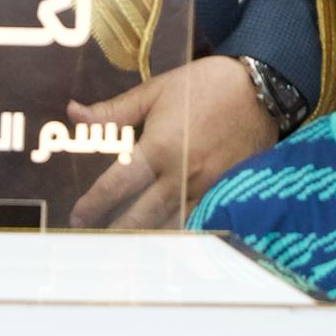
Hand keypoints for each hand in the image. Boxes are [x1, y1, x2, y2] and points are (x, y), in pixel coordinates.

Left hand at [69, 56, 279, 230]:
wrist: (261, 89)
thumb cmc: (204, 85)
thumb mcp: (155, 91)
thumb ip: (114, 111)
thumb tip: (74, 113)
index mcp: (159, 147)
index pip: (117, 185)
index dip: (93, 204)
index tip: (77, 217)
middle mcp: (181, 174)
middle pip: (141, 216)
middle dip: (116, 233)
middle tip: (94, 244)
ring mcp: (206, 187)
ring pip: (169, 225)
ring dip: (145, 239)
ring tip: (123, 250)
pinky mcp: (225, 192)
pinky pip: (197, 221)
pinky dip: (178, 232)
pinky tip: (165, 242)